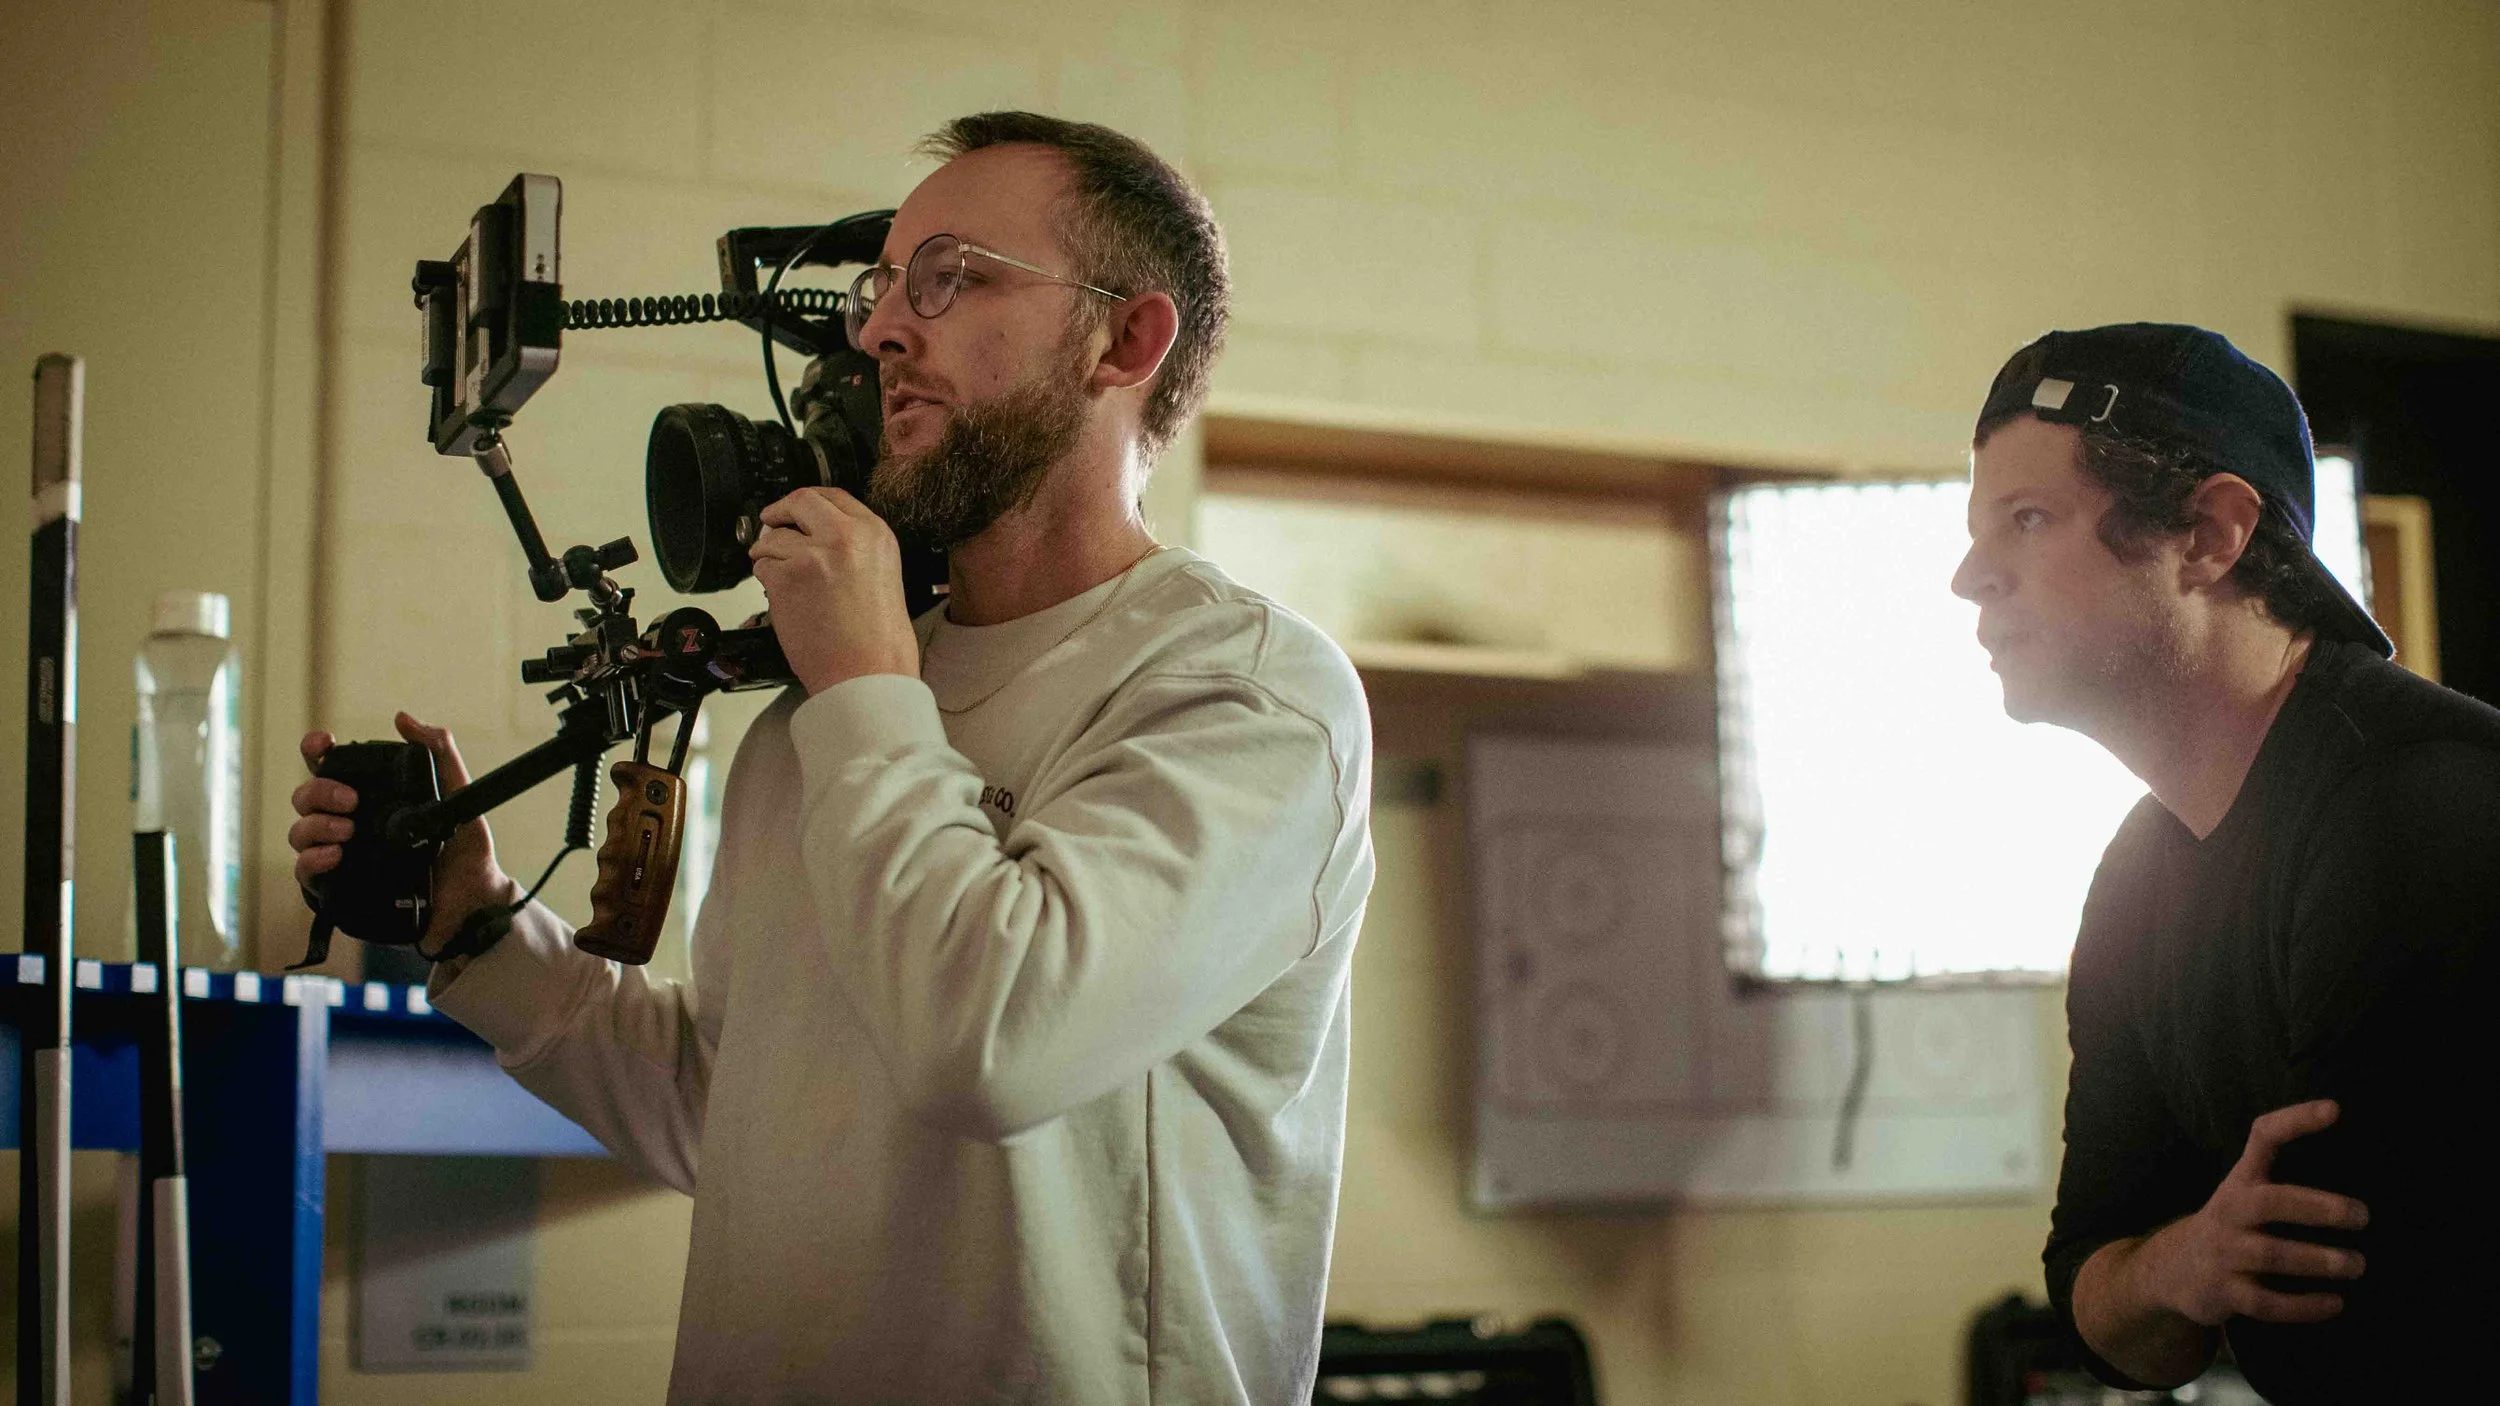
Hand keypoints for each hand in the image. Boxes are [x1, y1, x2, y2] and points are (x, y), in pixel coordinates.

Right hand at [289, 712, 519, 952]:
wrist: (472, 902)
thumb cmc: (466, 850)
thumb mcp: (460, 795)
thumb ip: (438, 752)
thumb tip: (402, 718)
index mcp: (371, 797)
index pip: (327, 766)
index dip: (316, 750)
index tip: (326, 745)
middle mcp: (349, 823)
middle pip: (305, 797)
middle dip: (319, 791)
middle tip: (352, 801)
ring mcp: (341, 855)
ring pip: (299, 832)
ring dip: (316, 826)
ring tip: (349, 832)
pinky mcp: (340, 889)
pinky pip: (305, 873)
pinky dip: (312, 860)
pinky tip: (335, 855)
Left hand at [748, 487, 918, 695]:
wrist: (869, 674)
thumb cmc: (879, 641)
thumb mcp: (882, 574)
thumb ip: (854, 548)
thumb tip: (816, 535)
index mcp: (875, 534)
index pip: (834, 496)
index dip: (808, 501)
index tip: (796, 509)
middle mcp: (846, 537)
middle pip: (800, 501)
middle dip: (780, 512)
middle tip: (770, 522)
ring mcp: (813, 555)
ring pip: (773, 538)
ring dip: (769, 556)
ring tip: (782, 580)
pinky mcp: (787, 578)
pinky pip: (762, 568)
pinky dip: (766, 582)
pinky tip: (785, 600)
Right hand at [2137, 1099, 2369, 1325]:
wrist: (2171, 1270)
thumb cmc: (2230, 1228)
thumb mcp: (2243, 1194)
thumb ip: (2282, 1181)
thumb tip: (2353, 1171)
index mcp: (2240, 1182)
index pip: (2263, 1138)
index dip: (2296, 1121)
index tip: (2335, 1110)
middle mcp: (2229, 1211)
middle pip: (2270, 1202)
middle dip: (2319, 1208)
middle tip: (2362, 1216)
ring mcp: (2223, 1252)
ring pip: (2271, 1255)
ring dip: (2319, 1261)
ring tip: (2357, 1265)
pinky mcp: (2223, 1292)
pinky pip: (2266, 1303)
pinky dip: (2303, 1306)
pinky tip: (2335, 1304)